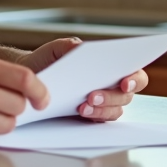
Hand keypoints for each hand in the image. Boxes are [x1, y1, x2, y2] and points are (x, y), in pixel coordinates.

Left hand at [16, 38, 149, 121]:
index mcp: (110, 66)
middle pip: (126, 95)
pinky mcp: (92, 115)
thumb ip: (71, 46)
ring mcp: (103, 102)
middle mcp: (111, 85)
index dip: (135, 79)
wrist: (31, 75)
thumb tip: (84, 48)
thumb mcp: (57, 48)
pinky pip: (101, 120)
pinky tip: (80, 111)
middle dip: (112, 96)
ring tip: (83, 106)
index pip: (134, 73)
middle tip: (93, 95)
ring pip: (115, 110)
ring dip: (102, 109)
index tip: (124, 83)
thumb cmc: (48, 59)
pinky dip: (93, 116)